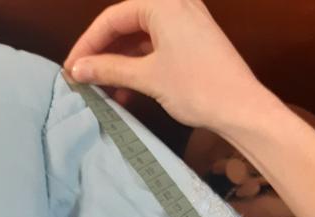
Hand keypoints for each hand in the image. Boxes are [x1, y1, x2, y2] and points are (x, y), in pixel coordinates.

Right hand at [65, 0, 264, 131]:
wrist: (243, 109)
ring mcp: (188, 22)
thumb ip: (109, 69)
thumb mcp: (148, 78)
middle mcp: (176, 3)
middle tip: (84, 79)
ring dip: (121, 64)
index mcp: (162, 1)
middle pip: (126, 26)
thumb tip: (78, 69)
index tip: (72, 68)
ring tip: (103, 90)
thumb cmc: (199, 87)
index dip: (87, 45)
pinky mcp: (196, 42)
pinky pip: (159, 48)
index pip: (112, 18)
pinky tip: (127, 92)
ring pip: (142, 39)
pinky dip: (141, 67)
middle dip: (104, 55)